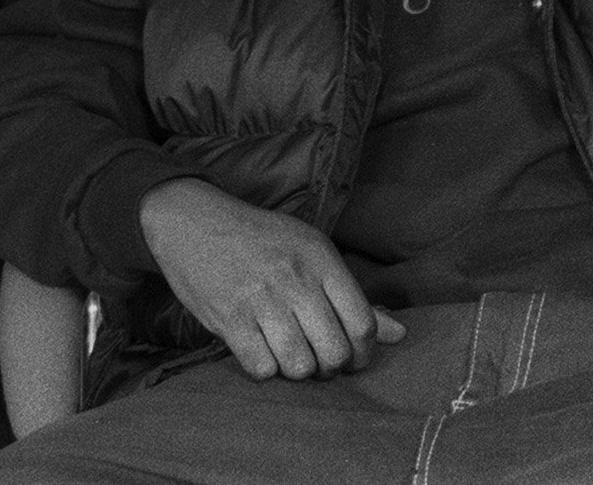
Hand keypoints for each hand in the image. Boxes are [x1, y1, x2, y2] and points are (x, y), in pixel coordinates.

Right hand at [138, 178, 405, 379]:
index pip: (362, 323)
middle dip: (332, 367)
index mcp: (320, 259)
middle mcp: (295, 279)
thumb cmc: (260, 238)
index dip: (364, 353)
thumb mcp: (310, 250)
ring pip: (299, 366)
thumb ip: (353, 296)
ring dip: (298, 371)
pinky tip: (261, 350)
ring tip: (291, 355)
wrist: (193, 221)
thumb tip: (399, 335)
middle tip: (321, 361)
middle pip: (334, 352)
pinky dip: (265, 369)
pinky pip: (261, 368)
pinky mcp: (228, 319)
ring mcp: (260, 300)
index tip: (354, 358)